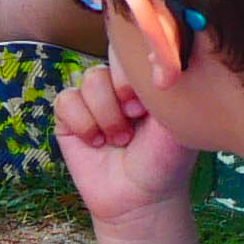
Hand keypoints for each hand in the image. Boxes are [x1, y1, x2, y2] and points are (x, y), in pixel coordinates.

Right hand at [52, 49, 196, 231]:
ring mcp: (93, 98)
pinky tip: (98, 143)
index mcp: (147, 76)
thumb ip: (167, 82)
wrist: (141, 199)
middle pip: (109, 57)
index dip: (137, 68)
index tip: (149, 98)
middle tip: (135, 117)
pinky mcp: (69, 118)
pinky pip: (66, 101)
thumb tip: (152, 50)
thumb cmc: (165, 159)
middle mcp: (119, 82)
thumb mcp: (177, 118)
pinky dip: (84, 124)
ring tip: (120, 139)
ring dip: (106, 114)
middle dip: (123, 91)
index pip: (134, 44)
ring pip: (89, 80)